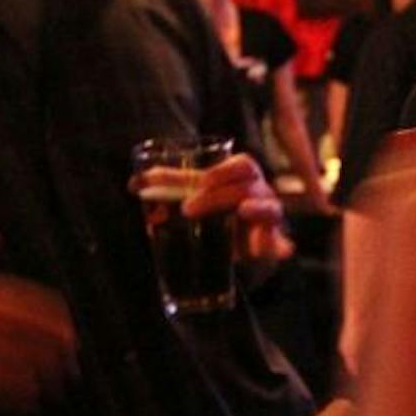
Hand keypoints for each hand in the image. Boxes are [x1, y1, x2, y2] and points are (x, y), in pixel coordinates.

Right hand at [0, 205, 77, 414]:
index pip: (21, 306)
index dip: (48, 317)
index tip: (69, 324)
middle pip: (23, 339)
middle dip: (52, 348)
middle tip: (76, 356)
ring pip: (10, 367)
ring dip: (40, 373)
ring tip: (64, 379)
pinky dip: (10, 396)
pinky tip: (29, 401)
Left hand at [133, 151, 293, 264]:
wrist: (239, 240)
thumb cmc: (217, 207)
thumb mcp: (196, 194)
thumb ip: (170, 185)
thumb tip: (133, 184)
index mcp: (243, 176)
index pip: (240, 166)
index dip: (221, 172)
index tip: (200, 181)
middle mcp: (259, 192)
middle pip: (247, 186)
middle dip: (218, 196)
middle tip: (187, 209)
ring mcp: (268, 217)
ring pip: (269, 208)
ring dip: (255, 209)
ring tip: (242, 211)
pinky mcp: (271, 243)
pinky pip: (280, 243)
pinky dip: (281, 246)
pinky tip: (281, 250)